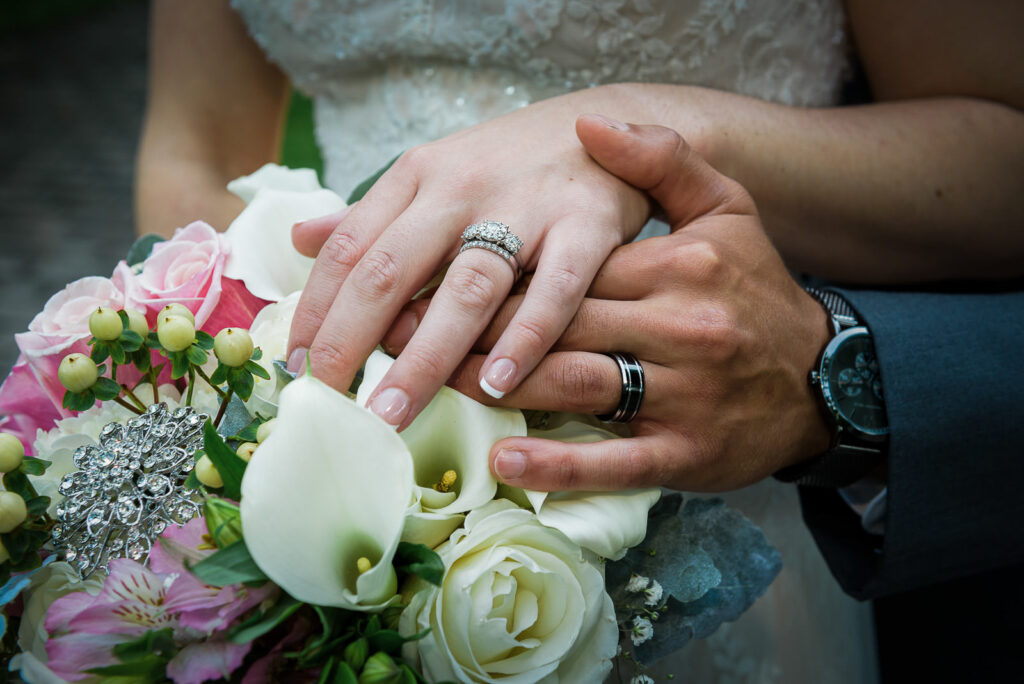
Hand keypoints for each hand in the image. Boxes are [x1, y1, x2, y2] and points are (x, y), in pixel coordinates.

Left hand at [287, 87, 651, 428]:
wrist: (610, 122)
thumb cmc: (510, 163)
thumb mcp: (434, 172)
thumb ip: (371, 212)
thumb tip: (299, 239)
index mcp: (417, 174)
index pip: (349, 247)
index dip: (315, 308)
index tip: (296, 364)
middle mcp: (461, 186)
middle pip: (391, 269)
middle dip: (350, 339)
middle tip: (328, 399)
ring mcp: (527, 205)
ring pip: (465, 289)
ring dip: (425, 356)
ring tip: (393, 412)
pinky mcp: (587, 225)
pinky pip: (553, 291)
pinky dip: (524, 339)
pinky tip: (495, 384)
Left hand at [389, 121, 832, 491]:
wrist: (825, 376)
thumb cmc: (755, 290)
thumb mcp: (726, 209)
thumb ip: (662, 160)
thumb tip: (591, 121)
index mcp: (675, 265)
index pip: (564, 266)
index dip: (489, 272)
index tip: (423, 275)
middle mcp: (677, 327)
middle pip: (554, 324)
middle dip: (468, 327)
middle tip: (394, 331)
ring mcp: (681, 396)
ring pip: (572, 385)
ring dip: (493, 384)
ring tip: (426, 381)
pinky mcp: (685, 454)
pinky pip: (614, 461)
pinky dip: (558, 465)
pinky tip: (506, 462)